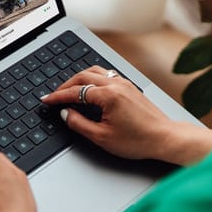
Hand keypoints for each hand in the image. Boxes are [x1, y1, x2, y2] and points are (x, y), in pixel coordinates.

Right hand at [41, 66, 173, 160]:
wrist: (165, 138)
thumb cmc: (138, 140)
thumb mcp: (102, 137)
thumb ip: (79, 124)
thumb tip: (66, 114)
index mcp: (108, 95)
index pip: (75, 91)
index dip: (58, 96)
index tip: (47, 100)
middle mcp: (116, 84)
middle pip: (82, 76)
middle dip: (65, 85)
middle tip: (55, 96)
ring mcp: (124, 83)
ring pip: (94, 71)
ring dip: (79, 78)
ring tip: (69, 90)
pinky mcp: (129, 86)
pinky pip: (106, 74)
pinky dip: (92, 78)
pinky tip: (90, 87)